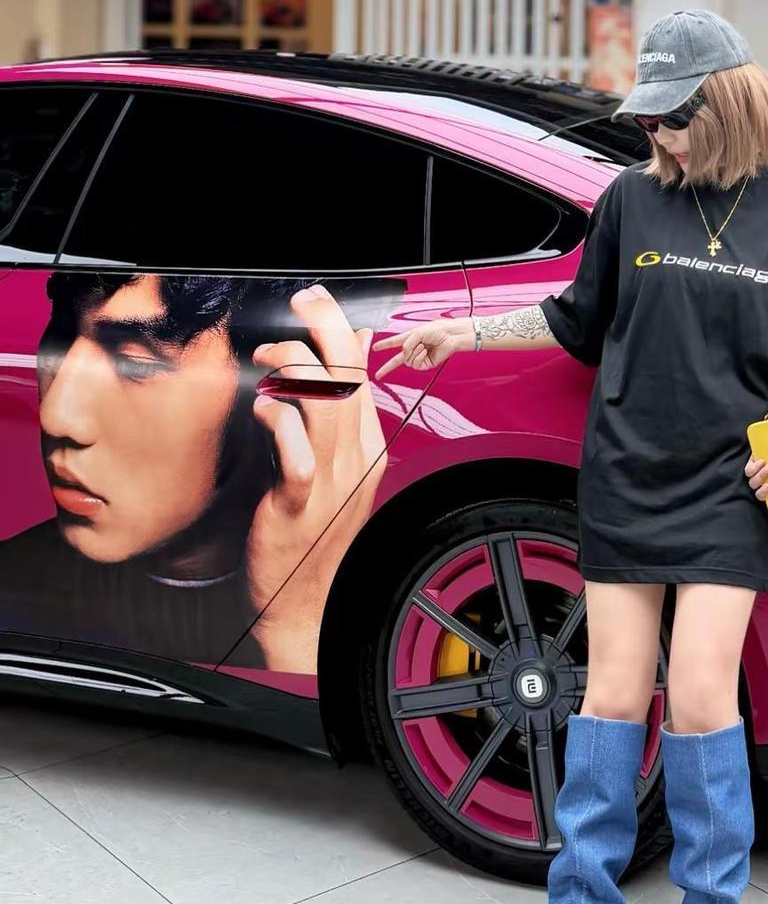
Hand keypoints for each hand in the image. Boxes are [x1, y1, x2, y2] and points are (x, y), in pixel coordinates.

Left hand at [246, 286, 387, 671]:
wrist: (308, 604)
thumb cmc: (315, 536)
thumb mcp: (337, 468)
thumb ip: (342, 414)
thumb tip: (352, 357)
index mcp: (367, 448)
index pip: (364, 375)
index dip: (342, 331)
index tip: (315, 302)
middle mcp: (357, 460)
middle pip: (352, 379)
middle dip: (328, 329)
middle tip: (303, 299)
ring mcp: (333, 483)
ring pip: (329, 407)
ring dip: (297, 368)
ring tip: (269, 353)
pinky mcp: (301, 506)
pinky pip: (298, 458)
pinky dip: (282, 424)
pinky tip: (263, 406)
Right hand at [372, 318, 457, 377]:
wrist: (450, 336)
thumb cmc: (436, 330)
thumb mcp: (417, 332)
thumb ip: (407, 343)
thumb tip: (403, 354)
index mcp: (409, 338)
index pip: (393, 342)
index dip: (384, 345)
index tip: (374, 348)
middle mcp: (413, 349)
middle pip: (396, 360)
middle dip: (386, 368)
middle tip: (377, 375)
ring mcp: (419, 358)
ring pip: (407, 361)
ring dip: (413, 352)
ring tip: (422, 346)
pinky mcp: (425, 364)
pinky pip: (415, 364)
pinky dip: (418, 357)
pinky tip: (424, 351)